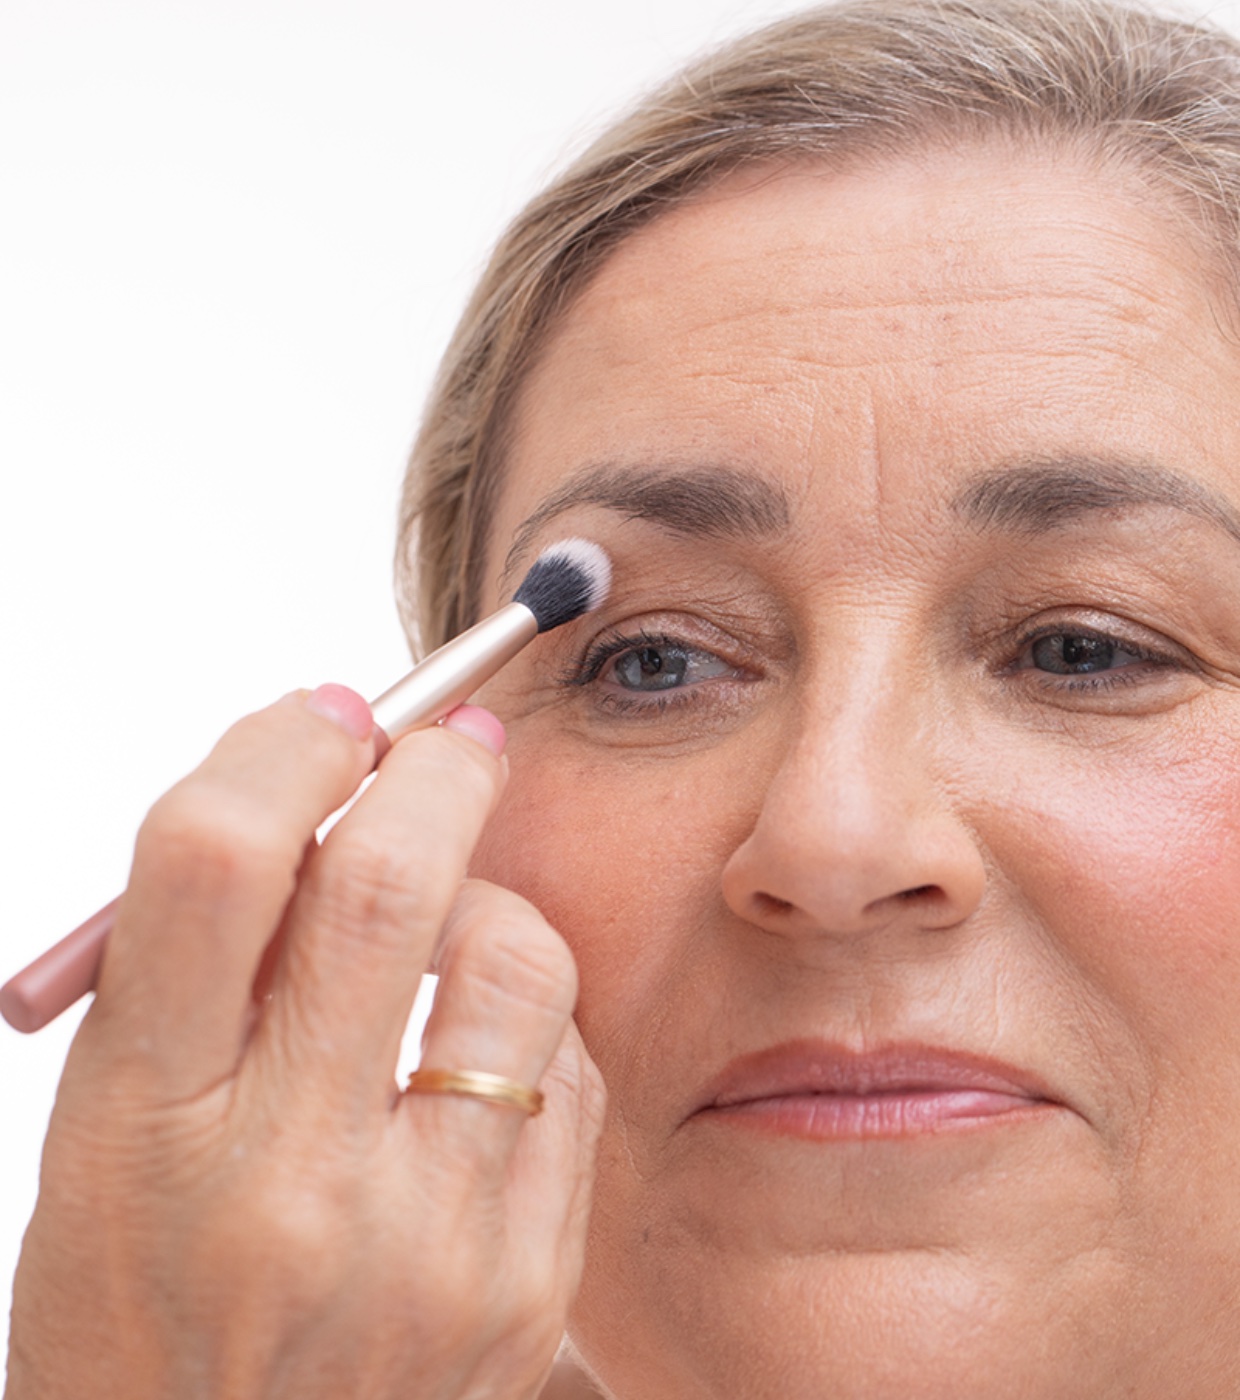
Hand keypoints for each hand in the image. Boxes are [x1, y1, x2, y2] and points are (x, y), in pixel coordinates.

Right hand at [5, 688, 603, 1399]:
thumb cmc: (147, 1310)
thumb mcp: (116, 1135)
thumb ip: (208, 962)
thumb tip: (331, 783)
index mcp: (148, 1129)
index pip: (216, 860)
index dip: (282, 748)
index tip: (325, 718)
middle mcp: (290, 1182)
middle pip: (391, 879)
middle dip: (432, 768)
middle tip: (447, 740)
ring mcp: (428, 1240)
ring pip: (516, 952)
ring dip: (489, 898)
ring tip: (448, 931)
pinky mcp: (527, 1280)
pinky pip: (572, 1067)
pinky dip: (529, 1025)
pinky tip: (478, 1061)